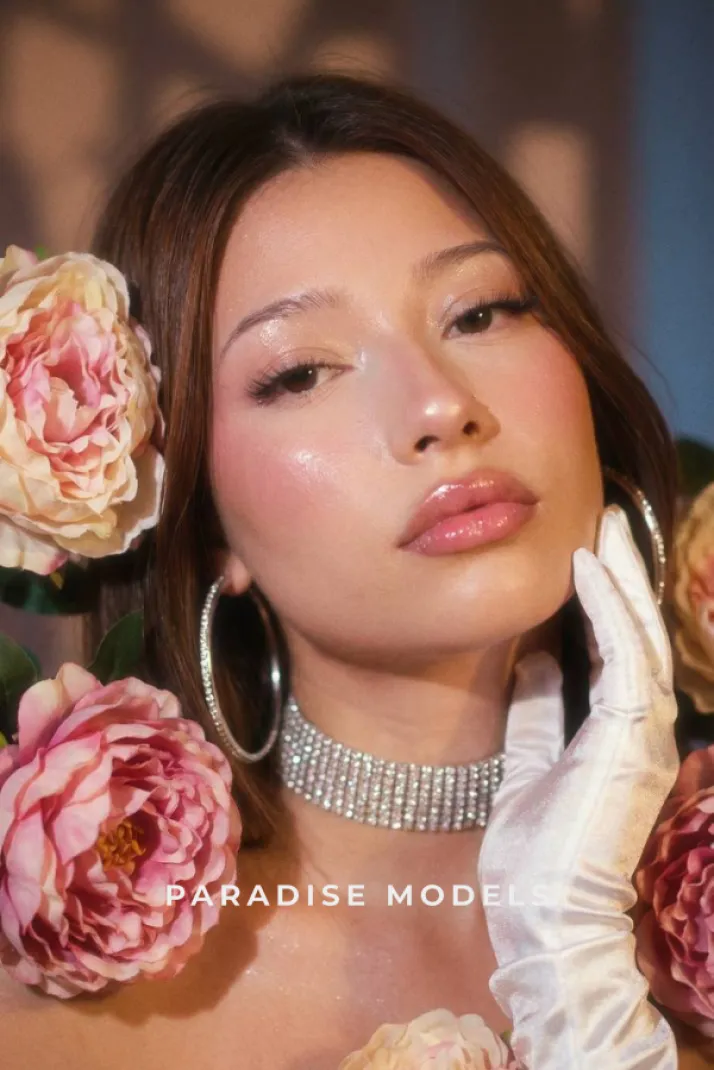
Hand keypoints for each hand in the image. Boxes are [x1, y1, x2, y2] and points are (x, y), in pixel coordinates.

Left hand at [478, 504, 679, 1067]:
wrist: (543, 920)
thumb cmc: (534, 855)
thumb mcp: (527, 764)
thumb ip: (535, 713)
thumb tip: (532, 660)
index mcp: (617, 735)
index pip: (618, 651)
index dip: (606, 600)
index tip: (585, 554)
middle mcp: (641, 729)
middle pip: (638, 633)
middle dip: (624, 575)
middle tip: (607, 522)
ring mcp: (643, 734)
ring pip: (642, 635)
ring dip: (623, 578)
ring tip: (606, 528)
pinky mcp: (633, 739)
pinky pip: (628, 656)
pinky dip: (610, 608)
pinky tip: (589, 568)